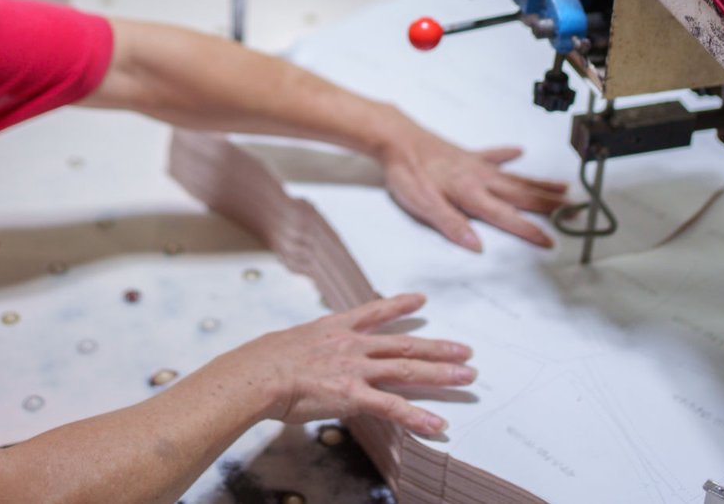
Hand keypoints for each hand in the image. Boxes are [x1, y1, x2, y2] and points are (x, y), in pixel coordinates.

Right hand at [228, 293, 470, 436]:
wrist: (257, 372)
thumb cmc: (264, 362)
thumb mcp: (292, 343)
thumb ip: (311, 347)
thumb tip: (310, 357)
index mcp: (337, 328)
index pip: (375, 312)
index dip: (400, 305)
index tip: (421, 299)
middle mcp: (353, 345)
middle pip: (405, 345)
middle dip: (438, 348)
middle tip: (465, 350)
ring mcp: (356, 369)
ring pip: (407, 370)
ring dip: (441, 374)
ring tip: (466, 377)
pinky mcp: (353, 395)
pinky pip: (392, 407)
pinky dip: (416, 417)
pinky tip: (437, 425)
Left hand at [378, 118, 567, 251]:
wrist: (396, 139)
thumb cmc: (407, 173)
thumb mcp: (424, 205)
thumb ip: (451, 225)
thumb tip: (477, 246)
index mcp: (471, 194)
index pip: (506, 217)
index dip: (529, 231)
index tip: (551, 242)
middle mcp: (480, 178)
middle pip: (522, 195)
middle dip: (550, 205)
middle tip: (577, 210)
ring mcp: (475, 165)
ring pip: (515, 177)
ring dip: (540, 184)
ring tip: (564, 189)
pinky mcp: (465, 155)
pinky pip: (493, 155)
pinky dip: (507, 155)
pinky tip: (518, 152)